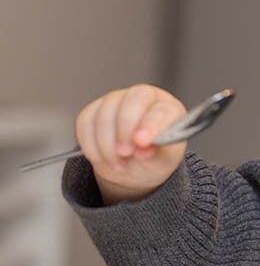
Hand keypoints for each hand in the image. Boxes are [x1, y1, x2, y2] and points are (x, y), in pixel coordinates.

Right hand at [74, 84, 187, 204]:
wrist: (134, 167)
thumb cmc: (155, 158)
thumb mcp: (164, 160)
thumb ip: (158, 154)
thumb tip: (144, 150)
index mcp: (168, 108)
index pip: (160, 110)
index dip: (150, 125)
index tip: (142, 142)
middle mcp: (143, 98)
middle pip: (131, 102)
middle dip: (125, 131)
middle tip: (125, 153)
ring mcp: (116, 101)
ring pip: (104, 115)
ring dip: (107, 145)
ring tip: (118, 163)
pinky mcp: (93, 110)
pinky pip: (85, 123)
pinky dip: (91, 145)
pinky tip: (102, 157)